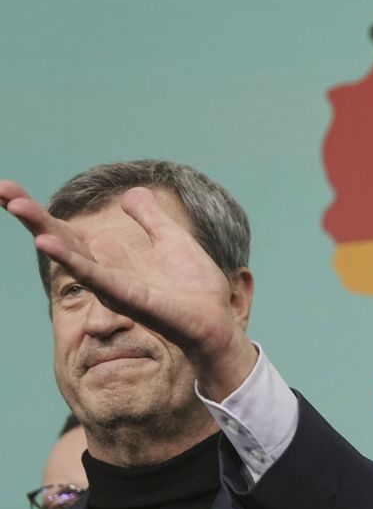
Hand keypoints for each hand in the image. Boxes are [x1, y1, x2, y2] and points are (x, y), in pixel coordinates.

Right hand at [0, 182, 256, 396]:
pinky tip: (47, 244)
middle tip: (2, 190)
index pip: (66, 229)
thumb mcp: (172, 239)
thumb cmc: (193, 287)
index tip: (7, 189)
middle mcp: (104, 269)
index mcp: (111, 255)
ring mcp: (112, 284)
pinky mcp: (127, 297)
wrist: (216, 318)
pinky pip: (94, 276)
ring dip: (43, 230)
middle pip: (59, 238)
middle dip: (30, 216)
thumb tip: (131, 193)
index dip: (39, 212)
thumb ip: (150, 217)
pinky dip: (70, 259)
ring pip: (69, 254)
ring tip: (17, 205)